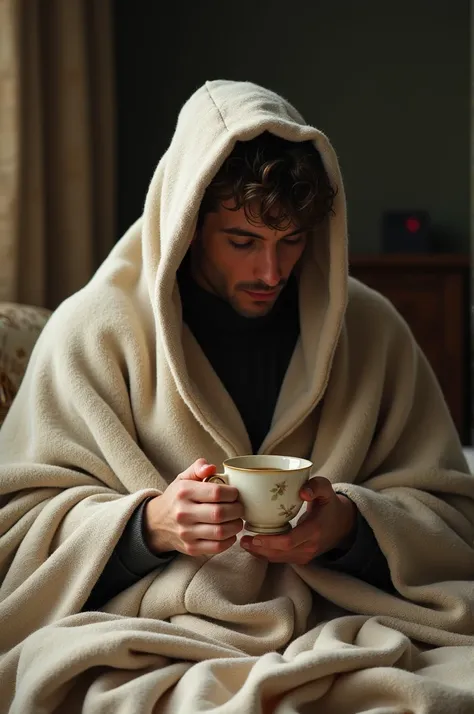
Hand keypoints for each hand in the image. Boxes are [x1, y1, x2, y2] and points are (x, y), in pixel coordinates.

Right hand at [144, 458, 244, 555]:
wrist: (156, 523)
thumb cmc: (176, 497)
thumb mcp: (183, 478)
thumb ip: (198, 467)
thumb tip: (211, 468)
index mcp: (184, 492)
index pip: (216, 492)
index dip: (232, 493)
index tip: (235, 493)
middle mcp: (183, 513)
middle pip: (220, 513)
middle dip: (237, 510)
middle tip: (240, 507)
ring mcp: (186, 533)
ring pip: (220, 532)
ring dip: (236, 526)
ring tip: (237, 519)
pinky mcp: (191, 548)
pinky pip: (217, 547)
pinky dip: (229, 540)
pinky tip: (230, 533)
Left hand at [240, 477, 356, 564]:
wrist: (342, 525)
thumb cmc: (329, 504)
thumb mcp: (327, 489)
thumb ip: (316, 486)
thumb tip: (302, 492)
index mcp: (314, 530)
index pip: (289, 541)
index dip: (269, 542)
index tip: (253, 535)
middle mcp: (310, 546)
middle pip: (280, 553)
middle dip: (260, 549)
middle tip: (242, 539)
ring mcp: (306, 555)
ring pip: (279, 559)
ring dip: (260, 553)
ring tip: (244, 543)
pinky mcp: (301, 558)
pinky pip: (281, 559)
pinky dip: (266, 554)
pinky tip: (254, 546)